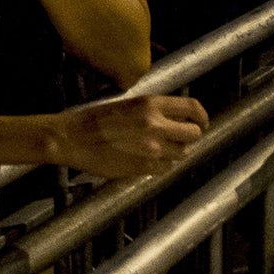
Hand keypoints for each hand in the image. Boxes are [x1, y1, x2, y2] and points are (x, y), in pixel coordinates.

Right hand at [45, 95, 207, 180]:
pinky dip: (162, 165)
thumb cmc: (93, 120)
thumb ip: (152, 110)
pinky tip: (148, 160)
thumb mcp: (126, 104)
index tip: (201, 122)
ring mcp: (152, 148)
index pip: (192, 108)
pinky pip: (167, 168)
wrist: (71, 138)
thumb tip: (174, 119)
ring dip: (175, 152)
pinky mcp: (144, 167)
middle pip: (193, 134)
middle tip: (180, 139)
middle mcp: (155, 124)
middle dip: (189, 137)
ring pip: (182, 153)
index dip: (201, 117)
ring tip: (158, 149)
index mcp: (150, 104)